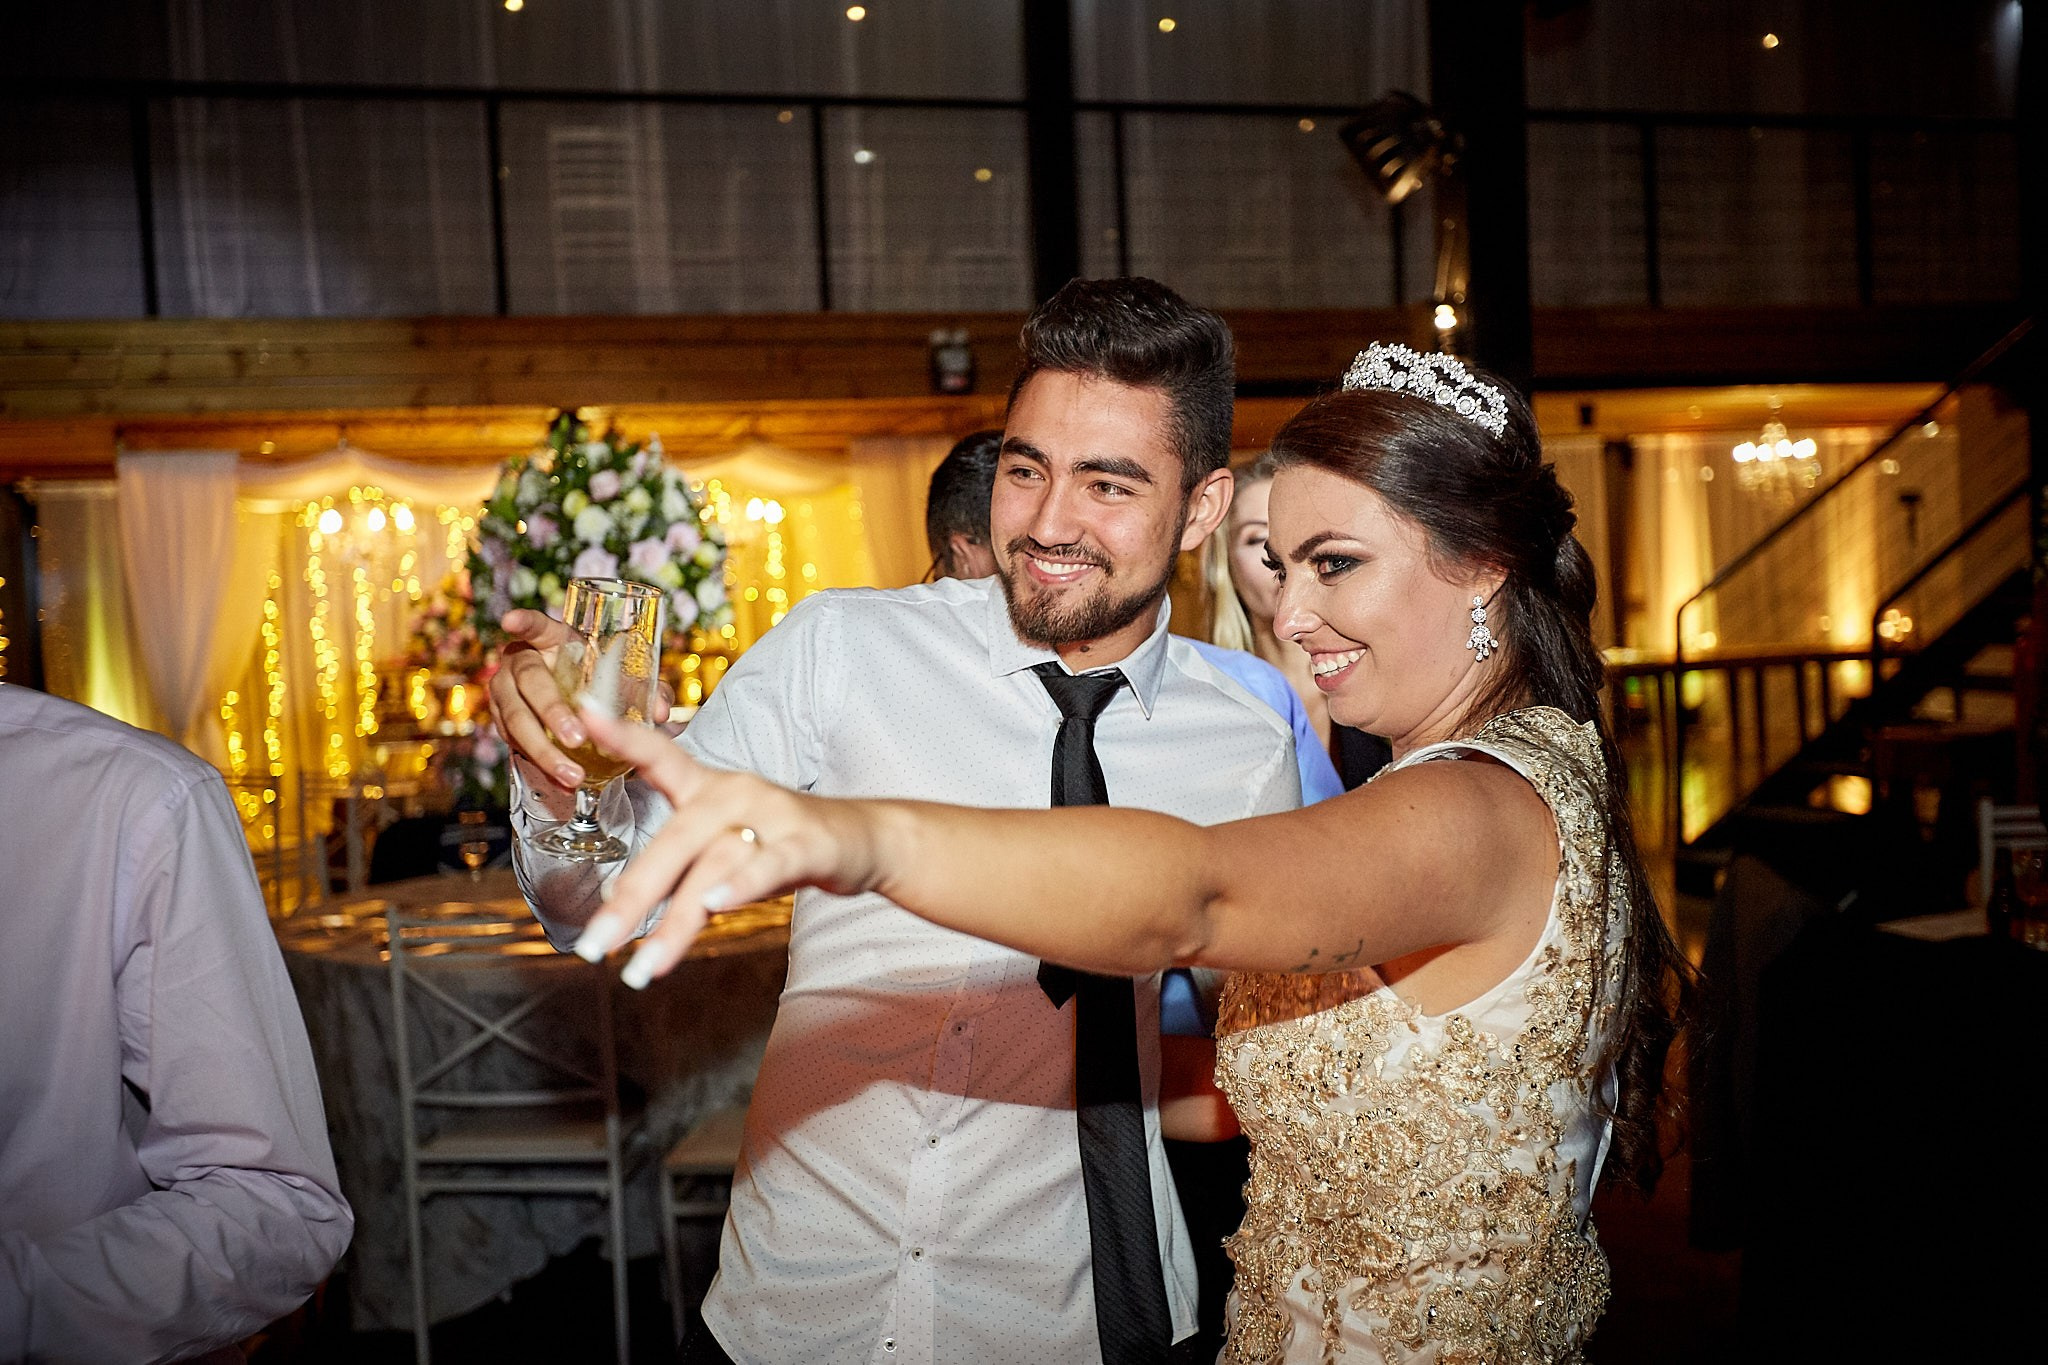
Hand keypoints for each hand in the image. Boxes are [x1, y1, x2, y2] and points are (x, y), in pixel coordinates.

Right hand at [489, 608, 676, 788]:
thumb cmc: (600, 683)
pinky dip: (540, 764)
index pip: (536, 626)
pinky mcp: (501, 721)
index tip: (511, 621)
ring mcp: (505, 691)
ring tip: (571, 773)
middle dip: (552, 711)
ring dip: (543, 749)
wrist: (576, 709)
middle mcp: (521, 661)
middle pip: (529, 681)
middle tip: (576, 737)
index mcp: (551, 641)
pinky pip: (514, 743)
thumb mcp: (626, 681)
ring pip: (515, 719)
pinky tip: (561, 780)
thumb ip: (649, 691)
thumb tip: (661, 711)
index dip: (525, 623)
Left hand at [569, 701, 877, 986]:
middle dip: (631, 897)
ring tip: (644, 966)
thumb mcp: (723, 845)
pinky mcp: (807, 843)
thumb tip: (618, 908)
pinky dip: (741, 884)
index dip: (623, 735)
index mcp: (709, 788)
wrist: (863, 840)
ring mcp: (773, 815)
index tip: (585, 713)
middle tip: (592, 945)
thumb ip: (677, 870)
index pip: (660, 754)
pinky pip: (769, 864)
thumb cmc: (780, 842)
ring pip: (713, 865)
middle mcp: (736, 794)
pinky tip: (715, 906)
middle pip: (674, 840)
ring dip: (676, 921)